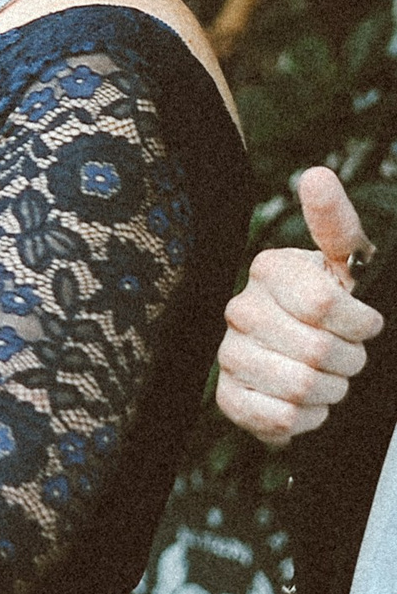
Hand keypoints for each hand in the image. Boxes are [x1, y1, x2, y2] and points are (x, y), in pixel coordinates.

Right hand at [216, 167, 384, 447]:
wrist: (318, 365)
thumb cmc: (342, 311)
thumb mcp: (349, 268)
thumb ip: (336, 224)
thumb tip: (317, 175)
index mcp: (268, 269)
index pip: (324, 305)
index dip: (360, 324)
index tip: (365, 323)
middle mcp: (240, 308)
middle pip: (316, 351)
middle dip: (349, 362)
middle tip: (347, 356)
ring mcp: (229, 353)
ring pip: (299, 387)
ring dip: (331, 392)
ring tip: (328, 379)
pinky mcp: (228, 397)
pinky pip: (276, 418)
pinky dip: (306, 418)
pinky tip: (305, 402)